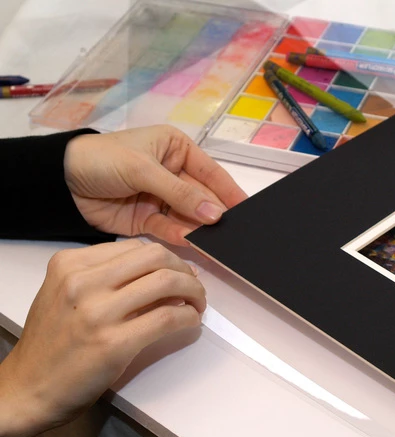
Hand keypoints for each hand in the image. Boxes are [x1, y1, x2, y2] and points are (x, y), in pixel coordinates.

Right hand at [0, 239, 204, 436]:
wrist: (28, 388)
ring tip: (196, 304)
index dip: (167, 258)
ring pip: (167, 282)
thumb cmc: (52, 344)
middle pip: (155, 257)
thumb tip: (160, 268)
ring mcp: (98, 312)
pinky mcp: (114, 343)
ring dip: (194, 291)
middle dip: (185, 269)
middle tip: (194, 286)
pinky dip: (189, 317)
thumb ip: (104, 276)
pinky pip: (168, 318)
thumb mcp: (66, 294)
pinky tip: (190, 322)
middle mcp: (82, 282)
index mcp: (70, 264)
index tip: (179, 270)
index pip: (136, 246)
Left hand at [63, 125, 246, 245]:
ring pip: (189, 216)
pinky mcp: (148, 220)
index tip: (248, 209)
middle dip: (215, 214)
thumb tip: (216, 215)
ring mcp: (161, 199)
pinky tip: (192, 243)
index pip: (210, 172)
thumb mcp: (144, 169)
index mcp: (175, 149)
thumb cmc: (104, 159)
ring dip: (200, 228)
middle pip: (202, 197)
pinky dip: (180, 237)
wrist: (60, 182)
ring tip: (218, 243)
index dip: (229, 191)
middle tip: (235, 233)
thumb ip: (180, 193)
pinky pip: (170, 229)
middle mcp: (173, 173)